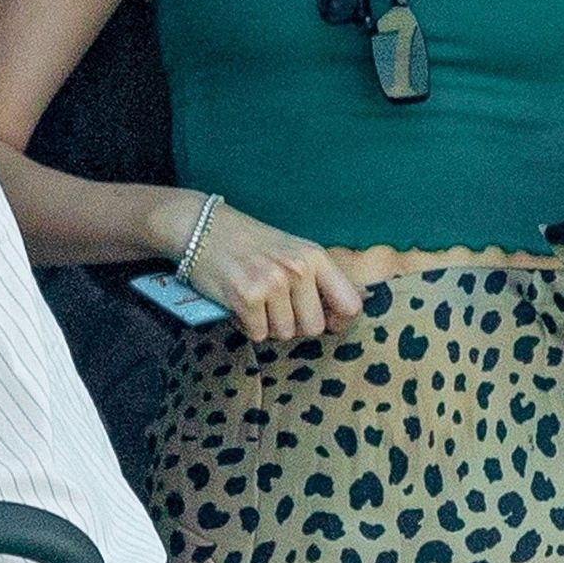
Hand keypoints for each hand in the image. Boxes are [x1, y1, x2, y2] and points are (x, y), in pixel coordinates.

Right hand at [189, 205, 364, 342]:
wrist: (203, 227)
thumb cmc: (251, 243)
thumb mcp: (295, 251)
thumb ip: (323, 277)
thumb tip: (360, 302)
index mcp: (315, 257)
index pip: (350, 305)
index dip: (337, 320)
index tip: (323, 318)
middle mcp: (297, 269)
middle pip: (314, 328)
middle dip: (295, 324)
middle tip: (276, 306)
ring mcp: (272, 283)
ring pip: (284, 334)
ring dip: (268, 325)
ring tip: (256, 301)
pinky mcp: (246, 297)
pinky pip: (258, 334)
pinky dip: (247, 325)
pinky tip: (239, 304)